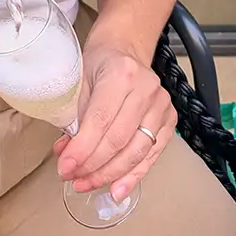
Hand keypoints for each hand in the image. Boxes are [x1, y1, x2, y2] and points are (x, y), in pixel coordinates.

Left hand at [54, 40, 176, 203]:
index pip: (100, 120)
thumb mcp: (80, 78)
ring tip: (88, 184)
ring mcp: (161, 105)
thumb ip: (74, 115)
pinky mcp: (170, 120)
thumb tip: (65, 152)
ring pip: (136, 152)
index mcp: (122, 73)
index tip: (65, 167)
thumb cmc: (101, 61)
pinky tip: (116, 188)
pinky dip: (132, 175)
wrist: (125, 48)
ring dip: (109, 174)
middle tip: (73, 177)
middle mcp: (146, 88)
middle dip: (93, 165)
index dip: (82, 149)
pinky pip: (151, 155)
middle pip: (119, 139)